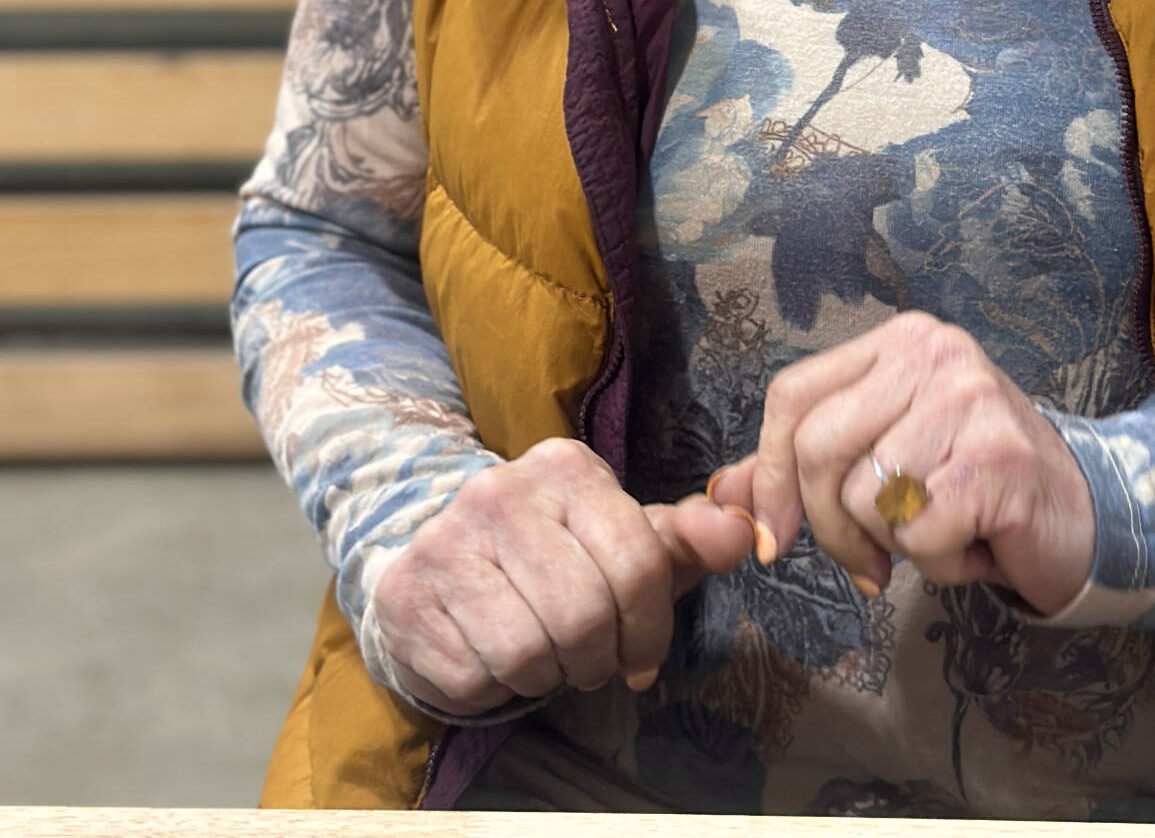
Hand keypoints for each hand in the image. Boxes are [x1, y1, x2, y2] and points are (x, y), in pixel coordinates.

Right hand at [371, 436, 756, 717]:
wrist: (437, 563)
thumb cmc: (553, 559)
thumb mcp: (623, 542)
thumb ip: (689, 539)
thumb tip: (745, 531)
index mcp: (566, 467)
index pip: (638, 562)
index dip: (651, 628)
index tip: (641, 654)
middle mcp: (500, 491)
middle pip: (584, 615)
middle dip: (598, 658)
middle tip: (589, 659)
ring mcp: (445, 539)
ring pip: (530, 651)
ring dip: (549, 675)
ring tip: (544, 655)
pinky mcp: (408, 595)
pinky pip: (477, 677)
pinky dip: (496, 688)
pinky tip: (494, 657)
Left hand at [708, 312, 1095, 616]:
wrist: (1084, 514)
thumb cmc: (974, 485)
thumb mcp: (886, 457)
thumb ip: (804, 467)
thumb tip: (721, 493)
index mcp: (899, 341)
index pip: (793, 395)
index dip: (767, 472)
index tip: (773, 535)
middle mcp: (934, 353)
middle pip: (818, 447)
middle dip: (827, 526)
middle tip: (866, 563)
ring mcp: (969, 400)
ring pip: (866, 497)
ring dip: (894, 544)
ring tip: (944, 529)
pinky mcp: (997, 462)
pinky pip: (918, 536)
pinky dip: (940, 563)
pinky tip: (977, 542)